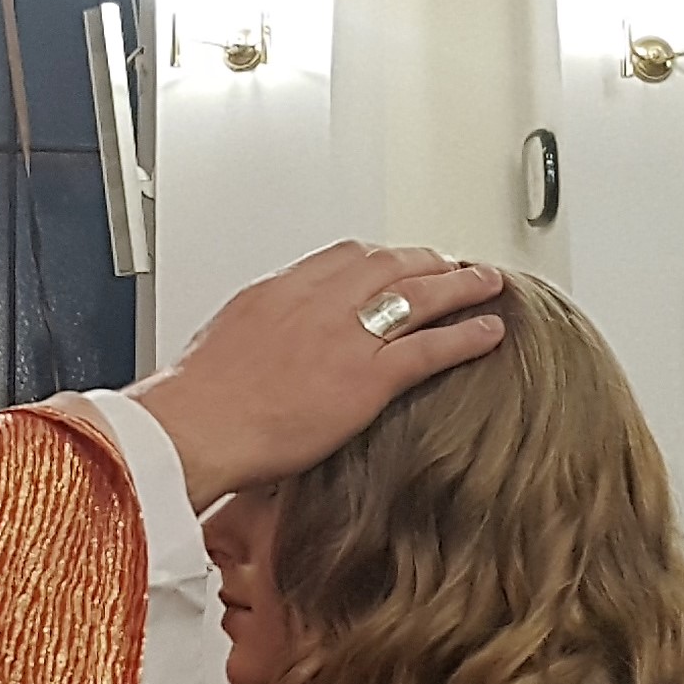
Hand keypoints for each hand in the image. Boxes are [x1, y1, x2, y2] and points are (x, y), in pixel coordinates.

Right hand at [129, 244, 506, 506]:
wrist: (196, 426)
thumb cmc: (197, 399)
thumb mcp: (222, 343)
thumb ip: (257, 333)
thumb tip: (264, 342)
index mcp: (280, 291)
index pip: (344, 256)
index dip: (381, 257)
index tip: (397, 261)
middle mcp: (319, 302)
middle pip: (388, 263)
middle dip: (425, 261)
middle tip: (449, 264)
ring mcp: (347, 337)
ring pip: (419, 294)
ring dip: (459, 285)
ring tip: (485, 282)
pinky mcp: (368, 378)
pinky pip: (430, 348)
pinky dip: (466, 337)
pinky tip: (488, 332)